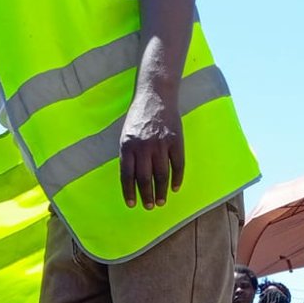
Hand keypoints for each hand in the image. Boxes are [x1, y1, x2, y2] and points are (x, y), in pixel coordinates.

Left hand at [117, 81, 184, 209]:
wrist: (155, 95)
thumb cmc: (138, 117)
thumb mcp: (126, 135)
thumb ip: (128, 156)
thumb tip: (131, 182)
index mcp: (128, 146)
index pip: (127, 175)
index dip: (129, 192)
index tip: (132, 204)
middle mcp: (144, 146)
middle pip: (145, 178)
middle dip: (146, 195)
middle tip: (149, 206)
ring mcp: (161, 144)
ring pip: (162, 174)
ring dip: (161, 191)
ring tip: (160, 202)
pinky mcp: (176, 140)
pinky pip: (178, 164)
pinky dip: (177, 178)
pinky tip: (175, 188)